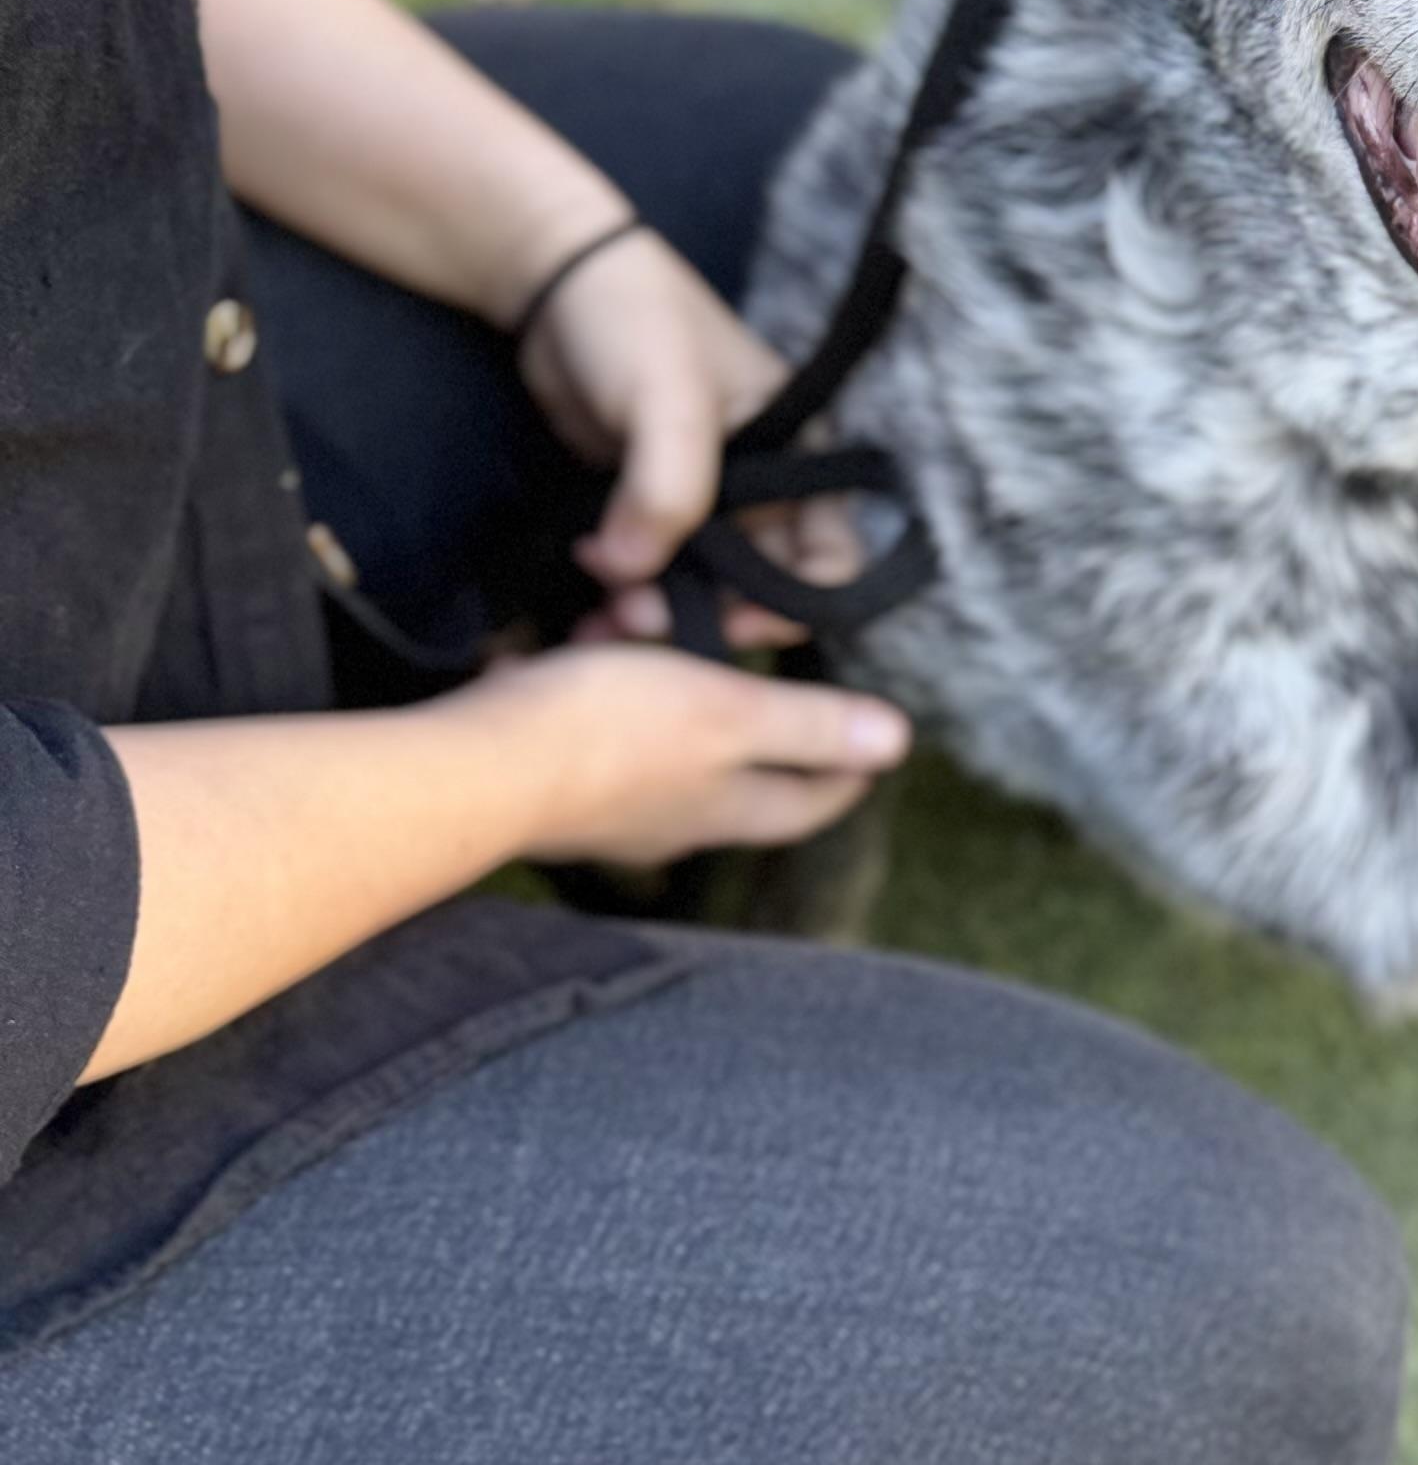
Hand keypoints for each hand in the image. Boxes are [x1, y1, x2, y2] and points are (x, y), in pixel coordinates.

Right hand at [486, 643, 909, 869]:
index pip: (811, 801)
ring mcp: (609, 812)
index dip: (849, 770)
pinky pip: (602, 739)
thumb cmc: (603, 735)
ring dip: (677, 696)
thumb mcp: (726, 712)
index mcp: (728, 808)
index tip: (871, 744)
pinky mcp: (552, 787)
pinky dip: (612, 695)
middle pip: (744, 781)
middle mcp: (673, 823)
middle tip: (777, 679)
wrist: (471, 767)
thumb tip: (899, 741)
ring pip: (668, 753)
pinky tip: (595, 655)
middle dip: (764, 725)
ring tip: (669, 641)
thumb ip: (811, 726)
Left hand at [513, 224, 861, 647]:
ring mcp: (699, 499)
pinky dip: (619, 597)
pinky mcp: (641, 506)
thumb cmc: (636, 320)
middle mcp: (761, 485)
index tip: (732, 625)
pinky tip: (585, 607)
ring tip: (602, 620)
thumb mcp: (668, 398)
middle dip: (706, 616)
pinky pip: (643, 572)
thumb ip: (667, 489)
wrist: (549, 282)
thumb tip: (633, 575)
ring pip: (695, 588)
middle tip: (640, 619)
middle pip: (757, 588)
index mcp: (798, 455)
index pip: (829, 558)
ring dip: (653, 613)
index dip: (794, 604)